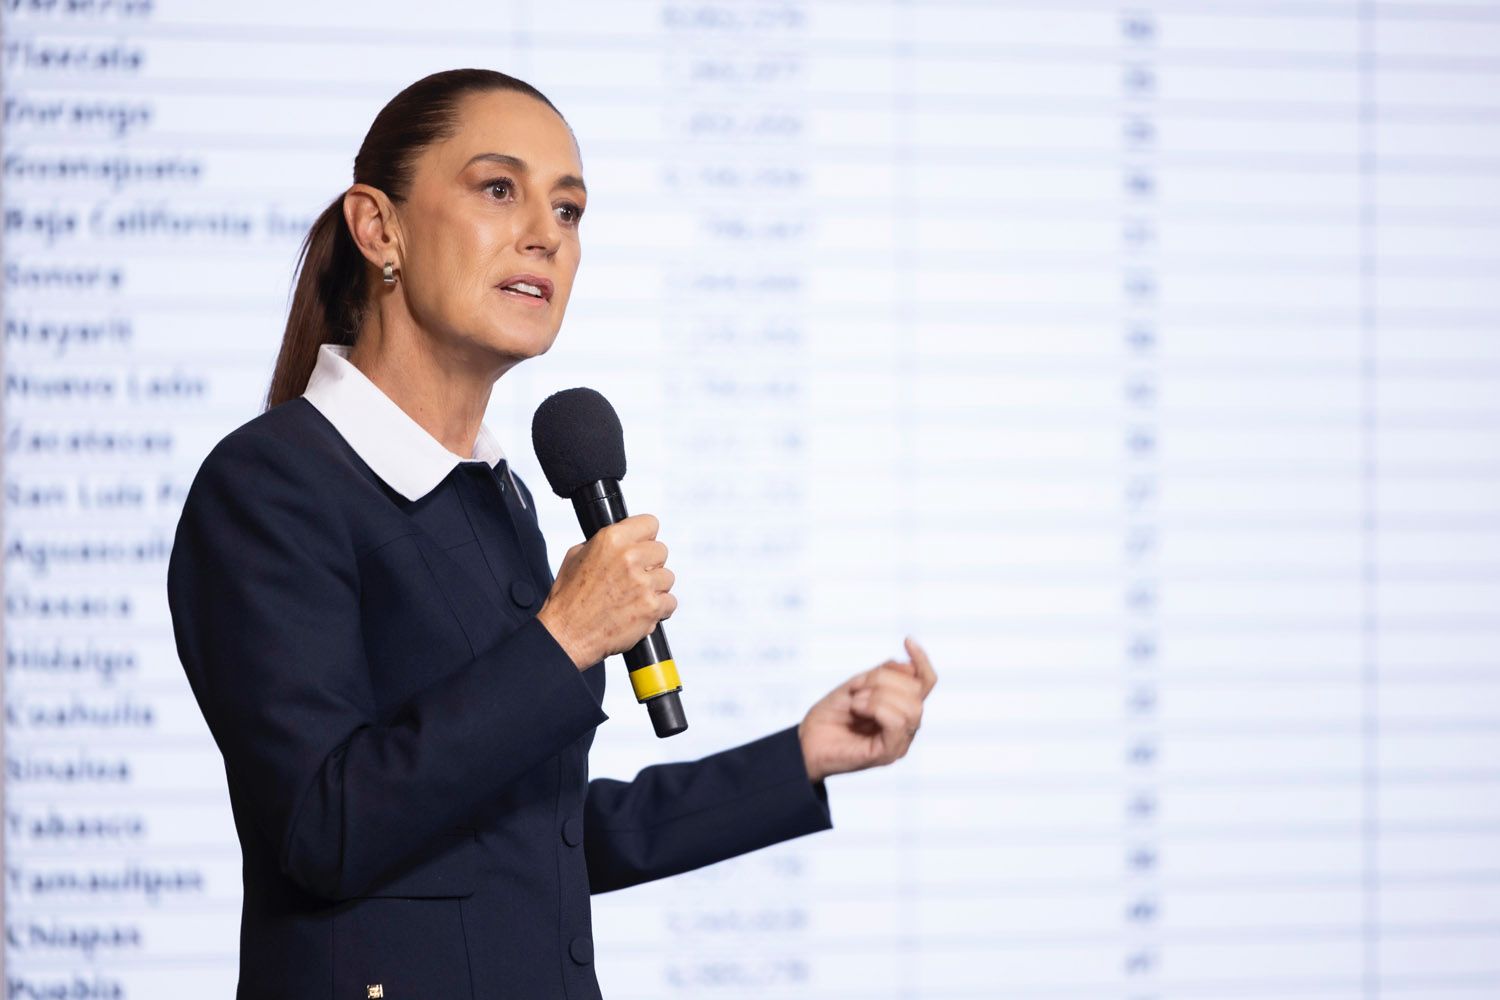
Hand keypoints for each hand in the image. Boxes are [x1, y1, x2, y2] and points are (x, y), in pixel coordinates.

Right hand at [537, 514, 676, 669]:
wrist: (566, 635)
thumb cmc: (568, 599)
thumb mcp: (577, 556)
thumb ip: (603, 543)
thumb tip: (624, 539)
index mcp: (611, 539)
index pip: (650, 523)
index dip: (646, 537)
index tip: (641, 547)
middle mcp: (629, 557)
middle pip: (662, 551)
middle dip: (651, 564)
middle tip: (634, 578)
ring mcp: (643, 583)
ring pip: (668, 577)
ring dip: (655, 588)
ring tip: (634, 598)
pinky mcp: (651, 607)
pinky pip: (670, 602)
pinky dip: (659, 609)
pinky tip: (640, 611)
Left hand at [796, 637, 936, 783]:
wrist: (807, 741)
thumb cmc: (830, 715)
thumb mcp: (857, 685)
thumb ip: (883, 675)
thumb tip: (908, 666)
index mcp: (901, 707)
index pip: (926, 682)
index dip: (921, 659)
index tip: (907, 640)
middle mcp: (906, 726)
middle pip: (917, 690)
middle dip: (884, 679)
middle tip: (856, 688)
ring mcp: (899, 742)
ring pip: (911, 706)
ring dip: (878, 695)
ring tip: (855, 701)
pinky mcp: (887, 754)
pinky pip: (898, 723)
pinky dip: (876, 708)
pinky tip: (858, 708)